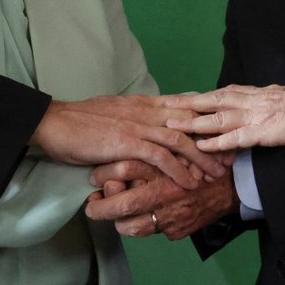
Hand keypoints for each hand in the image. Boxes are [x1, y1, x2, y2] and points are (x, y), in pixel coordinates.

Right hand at [32, 95, 223, 190]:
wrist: (54, 123)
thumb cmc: (79, 122)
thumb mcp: (113, 114)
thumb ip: (133, 118)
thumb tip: (145, 125)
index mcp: (142, 103)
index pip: (182, 106)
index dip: (205, 119)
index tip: (222, 132)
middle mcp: (145, 110)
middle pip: (188, 122)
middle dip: (211, 140)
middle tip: (230, 156)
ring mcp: (137, 125)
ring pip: (179, 139)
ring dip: (201, 158)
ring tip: (216, 174)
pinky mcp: (127, 141)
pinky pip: (160, 156)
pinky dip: (177, 169)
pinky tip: (189, 182)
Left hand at [86, 160, 237, 239]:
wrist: (229, 186)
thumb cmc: (195, 163)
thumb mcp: (171, 150)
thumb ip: (145, 154)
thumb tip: (115, 166)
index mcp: (162, 165)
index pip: (124, 169)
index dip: (103, 174)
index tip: (93, 177)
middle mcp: (165, 191)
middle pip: (123, 204)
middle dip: (101, 209)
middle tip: (91, 207)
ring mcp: (172, 215)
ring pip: (132, 226)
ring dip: (119, 222)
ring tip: (115, 215)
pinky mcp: (177, 230)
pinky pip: (151, 232)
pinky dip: (144, 225)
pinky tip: (144, 216)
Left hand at [164, 81, 284, 150]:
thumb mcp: (277, 98)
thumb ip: (260, 102)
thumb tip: (248, 104)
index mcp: (252, 93)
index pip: (218, 93)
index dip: (196, 97)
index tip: (176, 99)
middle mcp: (249, 100)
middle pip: (210, 100)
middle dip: (185, 104)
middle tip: (162, 106)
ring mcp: (254, 116)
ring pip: (216, 117)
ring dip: (192, 122)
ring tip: (170, 126)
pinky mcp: (264, 132)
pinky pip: (235, 137)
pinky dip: (216, 141)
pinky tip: (201, 146)